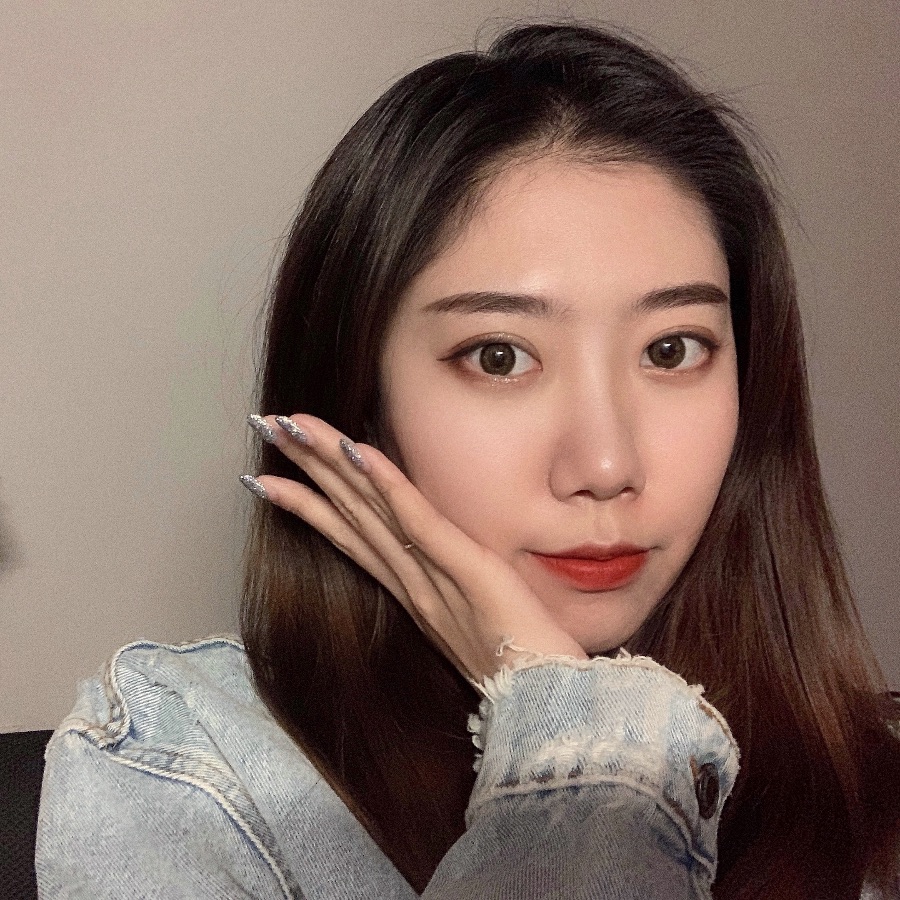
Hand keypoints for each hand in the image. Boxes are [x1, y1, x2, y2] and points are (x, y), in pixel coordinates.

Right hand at [246, 414, 587, 684]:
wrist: (548, 706)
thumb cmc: (520, 667)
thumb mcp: (473, 622)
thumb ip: (449, 589)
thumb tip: (435, 561)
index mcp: (412, 593)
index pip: (351, 538)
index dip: (308, 506)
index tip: (267, 480)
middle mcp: (411, 584)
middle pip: (349, 514)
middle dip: (305, 469)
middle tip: (265, 427)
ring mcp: (433, 579)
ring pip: (371, 511)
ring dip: (329, 465)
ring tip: (293, 428)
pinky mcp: (468, 572)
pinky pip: (420, 523)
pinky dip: (388, 487)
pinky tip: (359, 453)